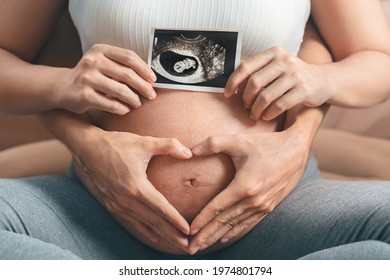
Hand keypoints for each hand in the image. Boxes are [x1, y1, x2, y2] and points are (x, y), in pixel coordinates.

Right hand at [54, 44, 156, 114]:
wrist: (61, 88)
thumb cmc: (90, 76)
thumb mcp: (102, 64)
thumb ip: (121, 66)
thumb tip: (150, 78)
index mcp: (100, 50)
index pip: (129, 56)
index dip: (145, 69)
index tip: (153, 79)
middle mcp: (92, 61)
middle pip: (127, 74)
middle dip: (144, 87)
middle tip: (151, 95)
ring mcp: (87, 78)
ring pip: (121, 90)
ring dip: (134, 99)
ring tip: (138, 103)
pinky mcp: (83, 95)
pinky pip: (111, 104)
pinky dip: (122, 108)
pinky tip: (125, 110)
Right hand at [73, 129, 192, 251]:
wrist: (87, 148)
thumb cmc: (116, 144)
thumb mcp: (144, 142)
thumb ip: (169, 146)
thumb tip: (189, 153)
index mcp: (136, 186)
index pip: (161, 208)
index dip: (176, 220)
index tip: (189, 230)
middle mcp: (126, 200)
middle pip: (154, 221)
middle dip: (172, 234)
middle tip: (188, 246)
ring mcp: (117, 204)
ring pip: (143, 224)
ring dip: (161, 235)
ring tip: (176, 243)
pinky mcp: (111, 204)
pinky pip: (130, 222)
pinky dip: (144, 231)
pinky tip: (154, 237)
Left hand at [188, 129, 309, 253]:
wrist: (296, 150)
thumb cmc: (266, 144)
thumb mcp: (239, 140)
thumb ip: (213, 143)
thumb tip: (191, 150)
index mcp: (244, 186)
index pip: (217, 207)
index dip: (202, 220)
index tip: (189, 231)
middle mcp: (253, 200)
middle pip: (224, 222)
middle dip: (206, 235)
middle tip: (191, 248)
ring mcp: (262, 206)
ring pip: (235, 225)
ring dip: (217, 236)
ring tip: (203, 246)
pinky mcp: (269, 206)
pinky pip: (248, 223)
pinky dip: (235, 232)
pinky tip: (224, 238)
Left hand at [224, 46, 328, 120]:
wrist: (324, 81)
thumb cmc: (293, 76)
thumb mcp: (277, 66)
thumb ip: (258, 71)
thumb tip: (233, 85)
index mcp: (274, 52)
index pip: (246, 65)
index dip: (233, 81)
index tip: (226, 94)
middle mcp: (285, 60)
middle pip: (254, 82)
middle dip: (246, 98)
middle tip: (245, 106)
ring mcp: (296, 75)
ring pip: (266, 96)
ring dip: (256, 109)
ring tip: (254, 114)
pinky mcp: (304, 90)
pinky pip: (279, 105)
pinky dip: (269, 114)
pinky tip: (266, 116)